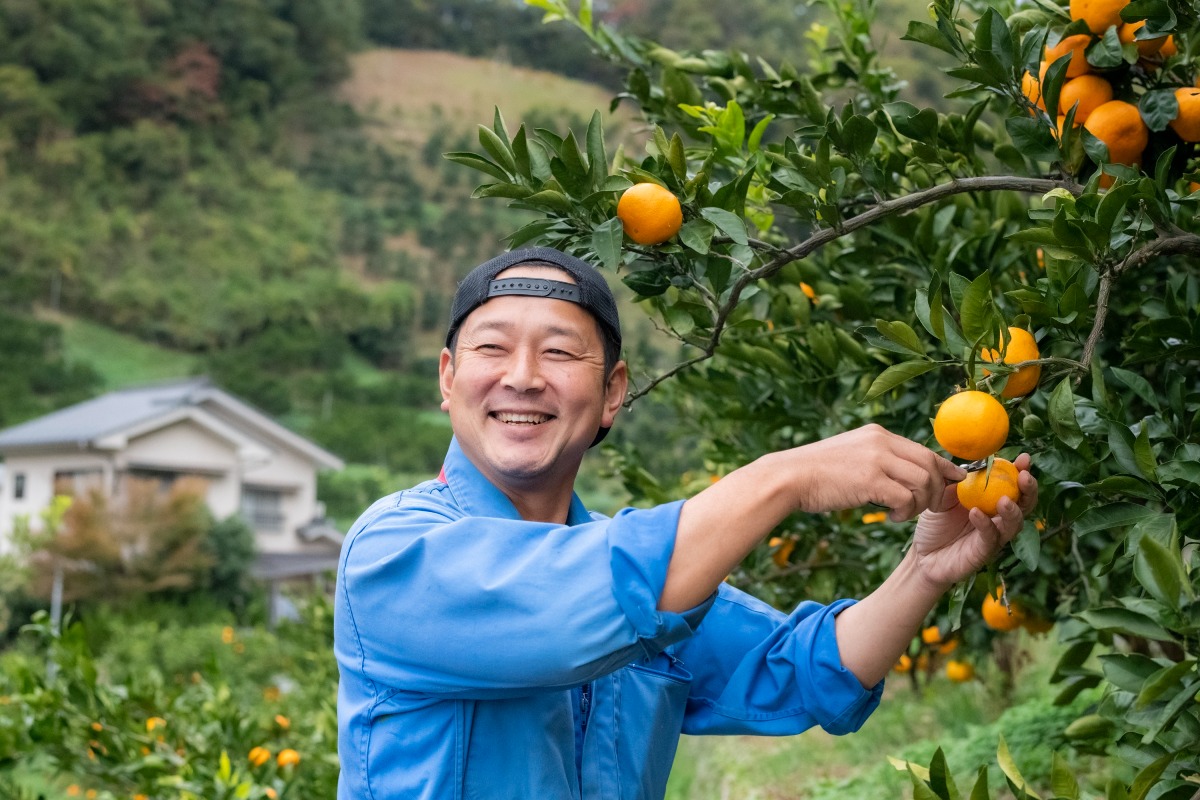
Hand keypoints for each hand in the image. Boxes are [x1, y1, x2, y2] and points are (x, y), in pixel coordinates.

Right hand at [785, 424, 965, 519]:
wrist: (789, 477)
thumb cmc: (816, 473)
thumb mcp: (850, 455)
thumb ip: (876, 458)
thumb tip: (900, 473)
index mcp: (877, 434)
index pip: (923, 449)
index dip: (943, 466)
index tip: (955, 479)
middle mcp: (881, 441)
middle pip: (929, 464)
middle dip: (936, 490)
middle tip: (932, 507)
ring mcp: (876, 459)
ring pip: (922, 482)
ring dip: (921, 503)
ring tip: (905, 513)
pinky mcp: (871, 480)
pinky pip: (906, 498)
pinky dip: (905, 512)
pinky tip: (892, 517)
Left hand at [910, 453, 1038, 589]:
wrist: (922, 556)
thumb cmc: (935, 525)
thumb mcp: (941, 496)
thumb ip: (955, 481)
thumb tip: (967, 466)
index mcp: (991, 502)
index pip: (1013, 485)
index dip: (1021, 472)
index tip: (1024, 459)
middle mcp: (998, 519)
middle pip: (1024, 505)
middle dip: (1029, 490)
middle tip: (1025, 476)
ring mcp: (994, 537)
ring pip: (1014, 524)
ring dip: (1013, 510)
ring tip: (1005, 499)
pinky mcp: (983, 552)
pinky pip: (990, 537)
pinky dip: (986, 524)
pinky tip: (976, 513)